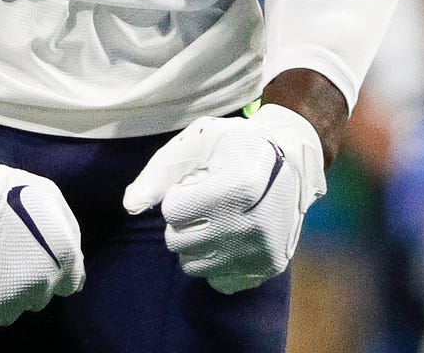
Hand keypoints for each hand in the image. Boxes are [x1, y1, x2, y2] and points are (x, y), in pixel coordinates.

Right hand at [0, 146, 84, 337]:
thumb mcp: (47, 194)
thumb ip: (68, 231)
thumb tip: (74, 263)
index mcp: (63, 258)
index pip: (69, 283)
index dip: (51, 269)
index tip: (31, 257)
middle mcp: (41, 285)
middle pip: (38, 297)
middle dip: (24, 278)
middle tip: (1, 253)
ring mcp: (9, 302)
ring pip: (11, 312)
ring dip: (0, 295)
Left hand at [123, 104, 324, 294]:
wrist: (294, 160)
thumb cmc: (237, 146)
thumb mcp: (199, 142)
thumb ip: (160, 172)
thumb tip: (130, 206)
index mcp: (239, 188)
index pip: (172, 211)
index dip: (179, 194)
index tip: (199, 182)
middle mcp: (254, 225)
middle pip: (178, 242)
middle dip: (183, 221)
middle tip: (207, 201)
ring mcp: (264, 251)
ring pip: (193, 266)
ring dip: (196, 243)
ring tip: (218, 218)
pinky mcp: (270, 268)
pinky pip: (218, 281)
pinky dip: (217, 261)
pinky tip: (231, 237)